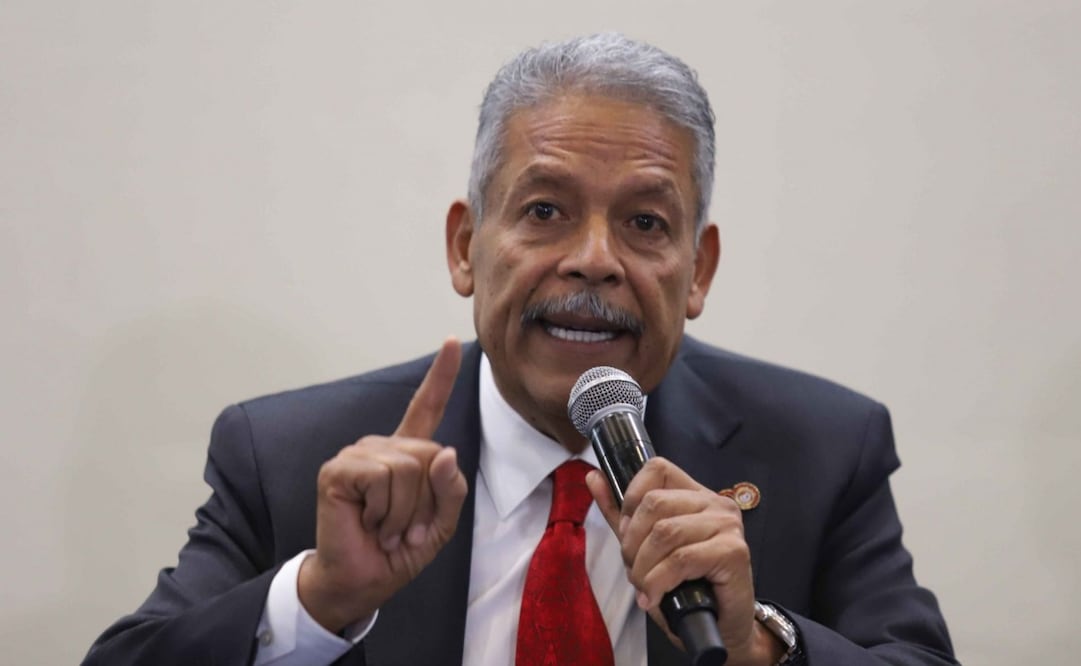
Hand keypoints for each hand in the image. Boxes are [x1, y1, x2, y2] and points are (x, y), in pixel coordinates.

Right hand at [298, 337, 468, 632]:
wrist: (361, 581)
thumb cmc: (397, 551)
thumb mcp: (440, 525)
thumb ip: (452, 490)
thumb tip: (446, 452)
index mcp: (407, 454)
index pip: (426, 407)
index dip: (441, 376)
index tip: (451, 342)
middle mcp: (382, 447)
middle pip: (431, 454)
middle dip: (426, 501)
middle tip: (403, 526)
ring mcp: (358, 454)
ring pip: (409, 467)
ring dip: (405, 511)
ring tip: (385, 527)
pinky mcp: (338, 469)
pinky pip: (383, 477)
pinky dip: (385, 510)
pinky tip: (369, 522)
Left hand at [586, 458, 783, 665]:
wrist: (722, 628)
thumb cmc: (687, 589)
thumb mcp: (646, 547)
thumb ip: (620, 513)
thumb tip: (593, 477)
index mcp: (696, 495)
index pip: (657, 469)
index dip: (631, 497)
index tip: (626, 531)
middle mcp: (715, 504)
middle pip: (654, 503)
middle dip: (632, 542)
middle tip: (634, 570)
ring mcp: (727, 525)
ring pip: (665, 532)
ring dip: (643, 567)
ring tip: (644, 588)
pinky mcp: (734, 551)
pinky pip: (681, 559)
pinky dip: (658, 581)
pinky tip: (655, 597)